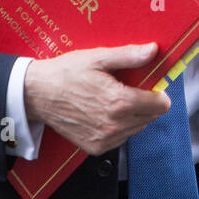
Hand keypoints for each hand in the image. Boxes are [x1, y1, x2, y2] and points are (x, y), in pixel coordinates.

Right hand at [23, 42, 169, 156]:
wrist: (37, 94)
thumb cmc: (66, 73)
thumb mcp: (98, 57)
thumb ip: (129, 55)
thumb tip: (153, 50)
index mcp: (119, 102)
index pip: (160, 105)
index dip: (158, 92)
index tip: (149, 84)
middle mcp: (114, 125)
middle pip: (151, 117)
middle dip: (146, 103)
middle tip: (128, 88)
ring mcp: (105, 139)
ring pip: (137, 128)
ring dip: (133, 115)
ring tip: (114, 99)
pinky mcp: (96, 148)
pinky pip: (121, 138)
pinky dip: (119, 126)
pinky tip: (104, 112)